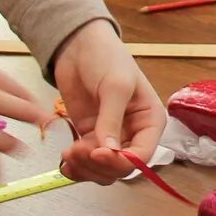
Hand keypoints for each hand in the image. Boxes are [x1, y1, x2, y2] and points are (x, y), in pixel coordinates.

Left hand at [49, 19, 164, 181]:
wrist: (78, 45)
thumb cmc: (106, 57)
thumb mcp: (115, 86)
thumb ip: (112, 119)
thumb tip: (108, 150)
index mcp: (150, 121)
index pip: (142, 155)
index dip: (120, 161)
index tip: (98, 153)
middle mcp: (133, 133)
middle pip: (121, 168)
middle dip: (99, 165)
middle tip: (78, 151)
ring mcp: (110, 137)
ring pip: (103, 170)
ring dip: (86, 168)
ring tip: (69, 153)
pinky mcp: (90, 136)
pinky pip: (87, 162)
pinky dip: (76, 167)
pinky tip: (65, 163)